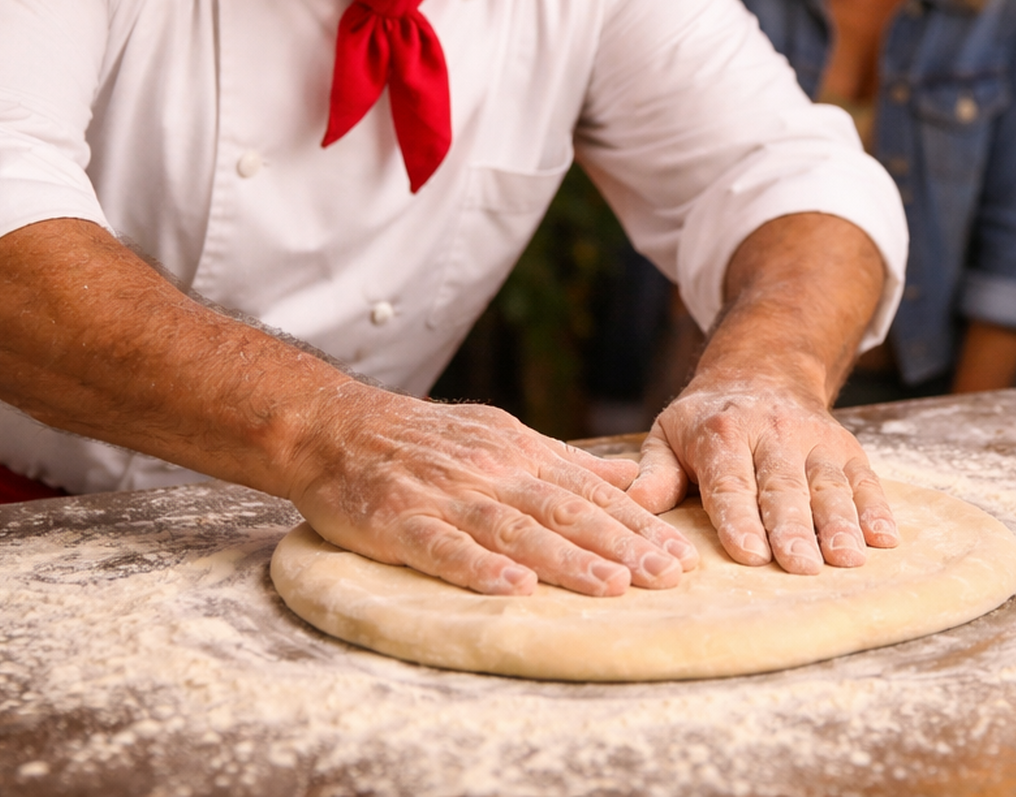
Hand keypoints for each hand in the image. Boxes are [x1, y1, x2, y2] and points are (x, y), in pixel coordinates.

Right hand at [292, 381, 697, 596]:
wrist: (335, 425)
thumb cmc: (423, 438)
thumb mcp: (500, 435)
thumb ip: (563, 463)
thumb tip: (634, 480)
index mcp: (518, 451)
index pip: (589, 491)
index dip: (638, 524)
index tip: (680, 554)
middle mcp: (490, 470)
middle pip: (565, 510)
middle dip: (621, 545)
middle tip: (668, 576)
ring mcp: (445, 495)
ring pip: (516, 530)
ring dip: (567, 560)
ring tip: (613, 585)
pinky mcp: (399, 521)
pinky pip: (444, 548)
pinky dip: (481, 569)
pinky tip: (515, 591)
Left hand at [628, 373, 897, 573]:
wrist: (762, 371)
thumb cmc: (707, 419)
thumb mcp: (669, 434)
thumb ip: (654, 473)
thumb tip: (635, 504)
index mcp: (722, 431)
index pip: (730, 481)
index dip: (739, 517)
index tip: (748, 553)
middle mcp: (772, 432)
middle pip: (783, 487)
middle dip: (792, 528)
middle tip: (799, 567)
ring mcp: (814, 439)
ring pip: (828, 484)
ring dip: (839, 524)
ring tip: (846, 560)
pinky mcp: (846, 448)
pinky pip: (865, 479)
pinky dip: (878, 509)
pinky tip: (885, 539)